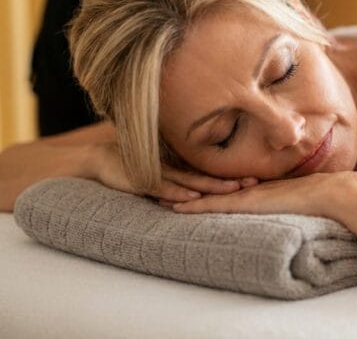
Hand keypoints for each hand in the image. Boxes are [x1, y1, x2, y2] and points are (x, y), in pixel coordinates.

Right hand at [90, 141, 256, 202]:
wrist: (101, 159)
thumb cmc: (133, 167)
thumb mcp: (159, 175)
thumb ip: (176, 182)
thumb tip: (196, 194)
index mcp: (180, 170)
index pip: (210, 174)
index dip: (230, 176)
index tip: (255, 178)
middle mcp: (174, 170)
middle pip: (208, 177)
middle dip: (231, 181)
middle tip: (255, 182)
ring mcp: (161, 175)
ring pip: (191, 182)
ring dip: (213, 187)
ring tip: (235, 189)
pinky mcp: (145, 180)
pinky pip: (165, 188)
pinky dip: (179, 193)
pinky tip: (194, 197)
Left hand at [171, 172, 342, 216]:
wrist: (327, 193)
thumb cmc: (319, 197)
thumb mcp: (296, 197)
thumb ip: (286, 198)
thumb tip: (287, 203)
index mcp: (257, 186)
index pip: (224, 185)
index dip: (204, 184)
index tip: (185, 183)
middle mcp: (247, 187)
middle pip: (209, 185)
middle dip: (184, 185)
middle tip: (160, 183)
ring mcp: (246, 194)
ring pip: (206, 194)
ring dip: (182, 196)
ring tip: (158, 195)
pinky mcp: (246, 203)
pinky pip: (214, 205)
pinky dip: (194, 207)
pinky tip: (176, 209)